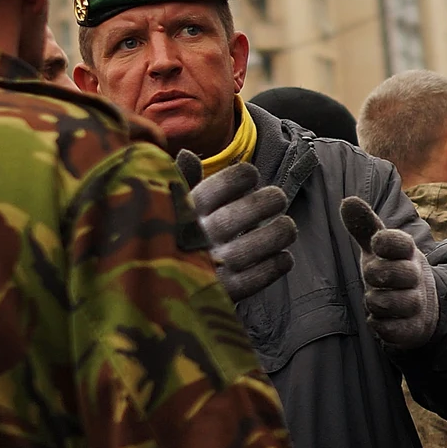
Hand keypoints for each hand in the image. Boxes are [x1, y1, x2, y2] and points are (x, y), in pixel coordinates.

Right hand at [177, 151, 296, 301]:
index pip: (215, 188)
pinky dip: (273, 268)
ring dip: (276, 234)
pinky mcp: (222, 294)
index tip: (252, 175)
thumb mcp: (168, 208)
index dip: (239, 177)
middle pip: (237, 217)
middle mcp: (196, 239)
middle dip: (266, 202)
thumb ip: (181, 182)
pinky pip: (253, 281)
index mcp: (183, 214)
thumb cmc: (170, 239)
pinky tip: (284, 258)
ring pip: (250, 249)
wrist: (158, 291)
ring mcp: (210, 267)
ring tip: (288, 227)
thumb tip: (188, 153)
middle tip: (279, 198)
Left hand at [339, 196, 438, 348]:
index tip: (376, 243)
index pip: (401, 242)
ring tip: (373, 298)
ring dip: (377, 301)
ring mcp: (416, 303)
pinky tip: (377, 320)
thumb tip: (348, 200)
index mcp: (407, 252)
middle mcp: (415, 276)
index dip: (386, 241)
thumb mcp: (377, 247)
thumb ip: (364, 225)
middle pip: (399, 273)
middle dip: (378, 274)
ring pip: (396, 303)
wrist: (421, 305)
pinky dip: (382, 326)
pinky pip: (396, 330)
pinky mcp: (413, 328)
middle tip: (371, 275)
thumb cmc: (392, 269)